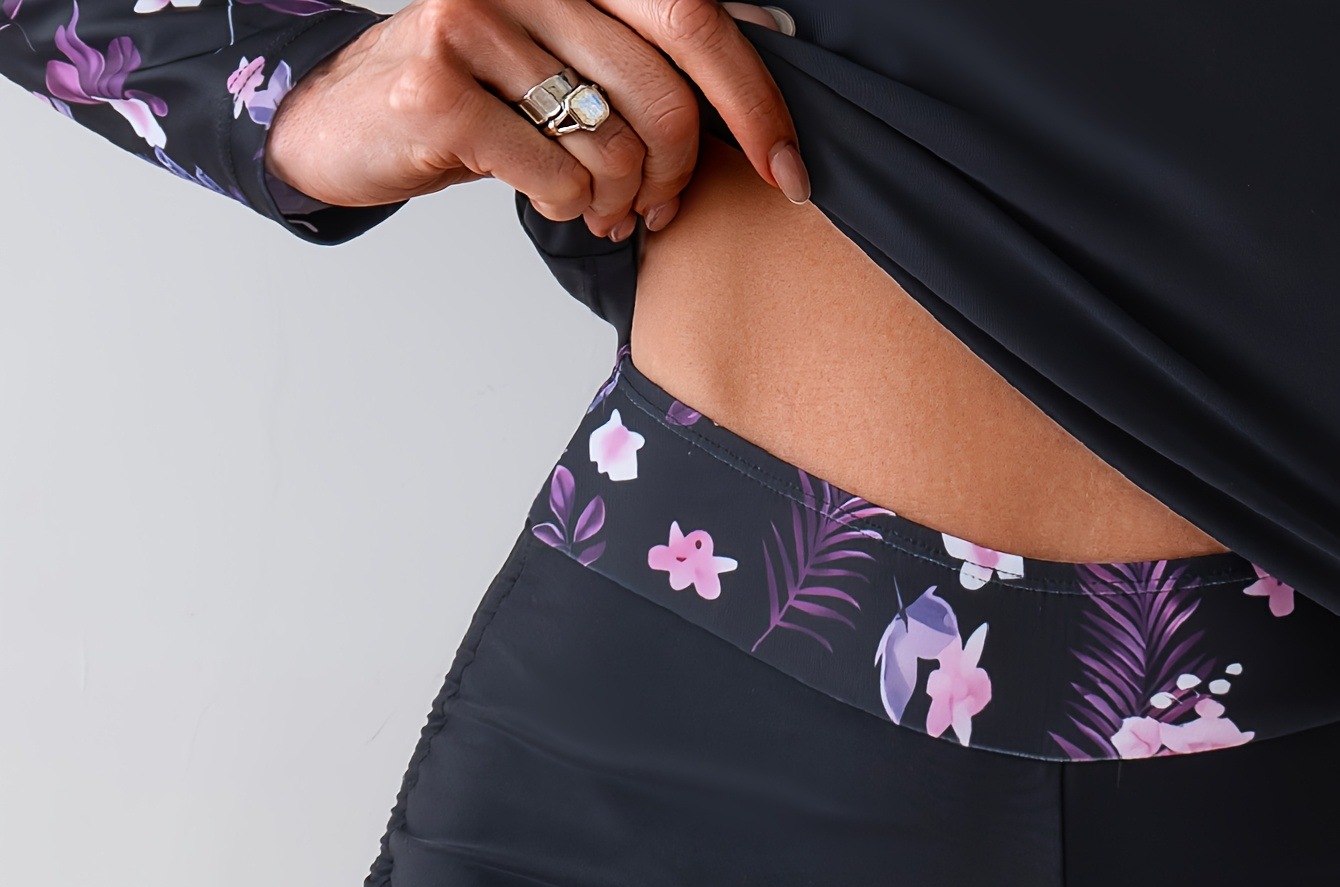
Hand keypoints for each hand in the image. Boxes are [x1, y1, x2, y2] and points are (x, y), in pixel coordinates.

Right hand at [264, 0, 805, 237]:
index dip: (754, 100)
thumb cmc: (473, 96)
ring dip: (619, 200)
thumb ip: (646, 51)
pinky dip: (566, 208)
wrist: (346, 119)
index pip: (694, 16)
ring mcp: (477, 20)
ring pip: (613, 145)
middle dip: (679, 175)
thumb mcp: (565, 57)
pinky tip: (548, 198)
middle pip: (664, 95)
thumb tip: (767, 56)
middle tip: (658, 205)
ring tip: (596, 205)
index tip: (791, 171)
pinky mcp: (440, 87)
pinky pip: (556, 178)